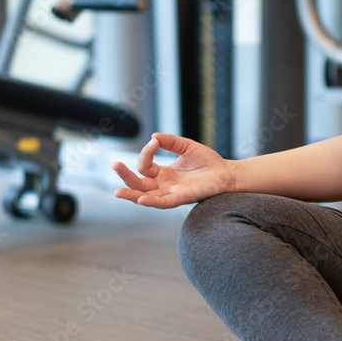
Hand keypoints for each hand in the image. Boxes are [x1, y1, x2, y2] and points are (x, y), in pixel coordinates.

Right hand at [112, 133, 235, 209]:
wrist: (227, 173)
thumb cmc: (207, 161)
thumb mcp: (186, 146)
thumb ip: (170, 141)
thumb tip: (153, 137)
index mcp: (163, 173)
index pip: (145, 165)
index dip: (146, 152)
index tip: (155, 142)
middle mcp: (164, 185)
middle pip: (138, 183)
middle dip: (125, 175)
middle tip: (114, 164)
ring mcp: (172, 192)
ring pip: (146, 196)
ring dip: (132, 195)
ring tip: (118, 193)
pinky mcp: (183, 198)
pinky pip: (165, 203)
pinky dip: (153, 202)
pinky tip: (141, 200)